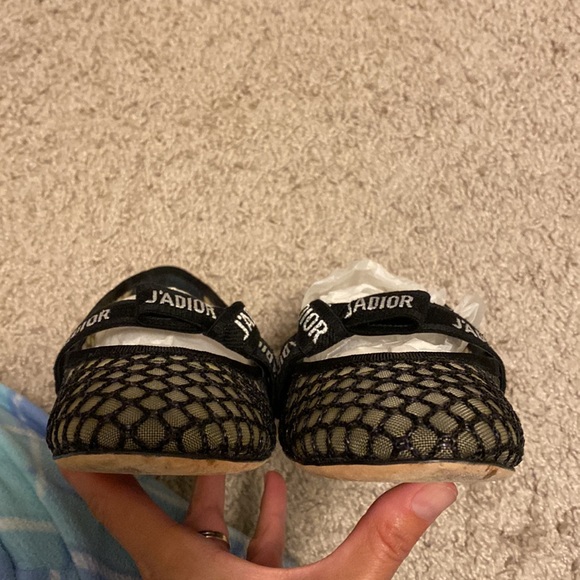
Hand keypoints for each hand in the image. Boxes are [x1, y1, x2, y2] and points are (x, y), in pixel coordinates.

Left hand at [60, 468, 455, 579]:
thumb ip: (383, 537)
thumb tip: (436, 486)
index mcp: (189, 572)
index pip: (126, 510)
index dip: (97, 473)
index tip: (79, 437)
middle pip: (158, 513)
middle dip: (162, 466)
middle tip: (159, 425)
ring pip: (199, 532)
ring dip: (213, 491)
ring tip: (229, 450)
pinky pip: (231, 556)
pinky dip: (246, 526)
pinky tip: (269, 497)